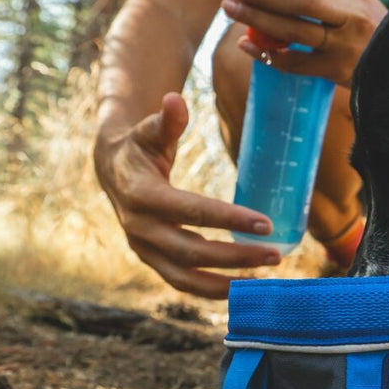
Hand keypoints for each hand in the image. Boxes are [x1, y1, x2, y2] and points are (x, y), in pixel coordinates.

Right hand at [94, 93, 281, 297]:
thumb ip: (166, 120)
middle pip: (192, 251)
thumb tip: (175, 98)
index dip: (229, 219)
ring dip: (227, 282)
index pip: (192, 211)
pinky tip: (243, 288)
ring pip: (185, 277)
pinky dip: (212, 290)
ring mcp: (143, 249)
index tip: (266, 224)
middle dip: (236, 255)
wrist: (111, 170)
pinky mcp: (151, 261)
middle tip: (276, 254)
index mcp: (141, 195)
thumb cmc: (139, 146)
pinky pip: (182, 283)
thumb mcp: (149, 131)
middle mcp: (139, 228)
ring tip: (265, 279)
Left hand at [221, 0, 386, 87]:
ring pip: (293, 31)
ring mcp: (342, 47)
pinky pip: (294, 63)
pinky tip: (247, 44)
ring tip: (231, 7)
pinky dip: (267, 54)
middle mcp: (350, 18)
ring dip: (257, 19)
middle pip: (300, 1)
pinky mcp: (334, 71)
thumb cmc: (373, 27)